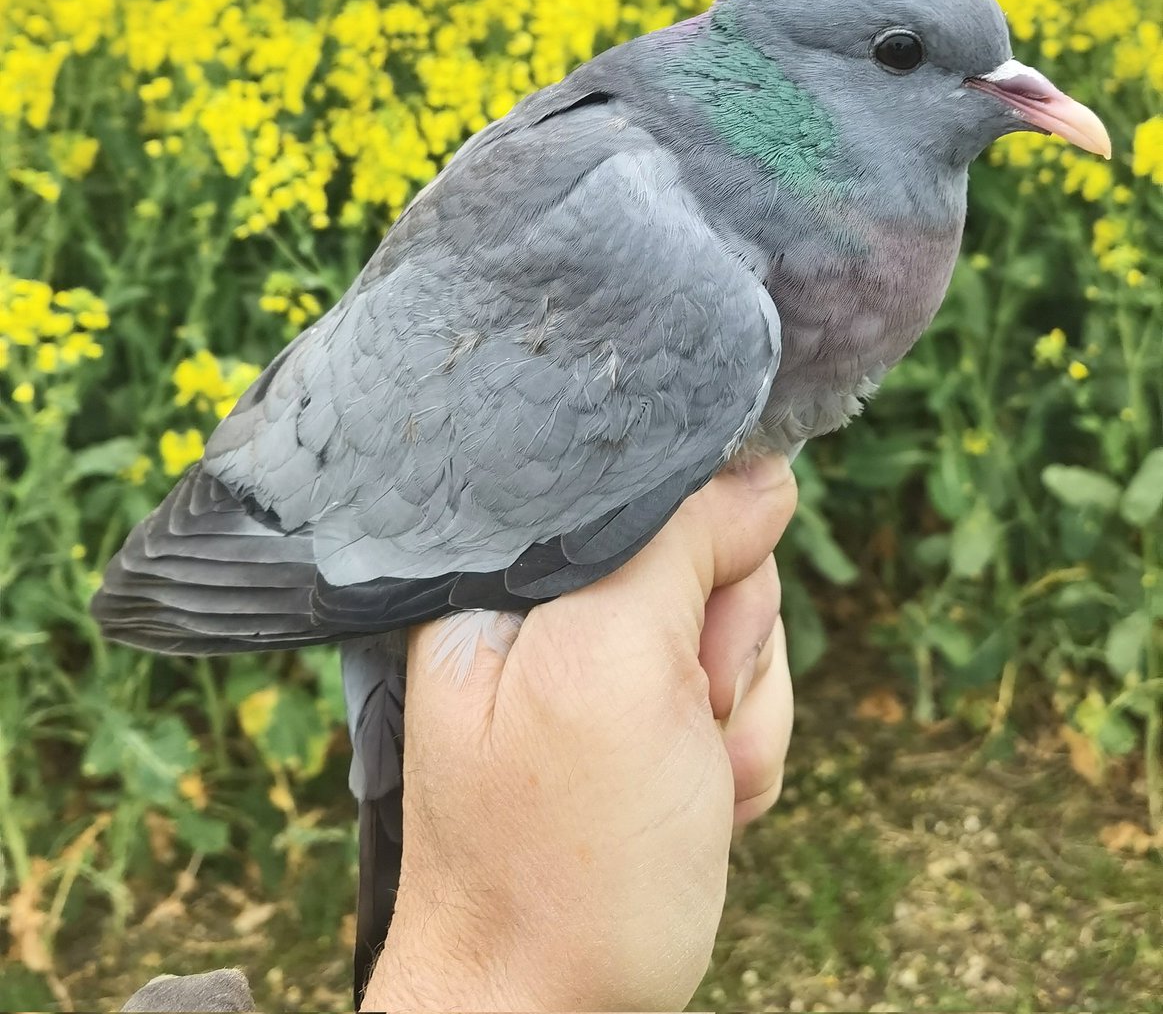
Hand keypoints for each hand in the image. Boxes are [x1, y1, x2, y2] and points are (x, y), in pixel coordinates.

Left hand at [362, 455, 796, 1011]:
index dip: (701, 546)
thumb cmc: (556, 856)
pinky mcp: (648, 719)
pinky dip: (738, 754)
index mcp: (510, 574)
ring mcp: (605, 668)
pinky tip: (694, 805)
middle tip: (676, 725)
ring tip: (679, 784)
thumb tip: (762, 473)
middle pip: (710, 555)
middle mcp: (552, 608)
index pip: (648, 485)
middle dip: (722, 650)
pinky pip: (744, 696)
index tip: (690, 626)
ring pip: (740, 630)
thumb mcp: (610, 672)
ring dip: (735, 718)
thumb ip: (678, 549)